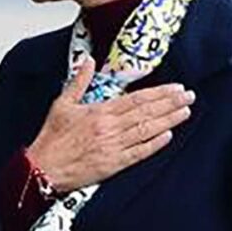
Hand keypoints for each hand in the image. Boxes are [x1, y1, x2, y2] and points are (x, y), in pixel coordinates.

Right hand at [26, 60, 194, 194]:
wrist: (42, 169)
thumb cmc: (51, 138)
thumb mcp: (62, 104)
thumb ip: (78, 81)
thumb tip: (89, 61)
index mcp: (99, 112)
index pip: (136, 99)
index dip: (159, 93)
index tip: (175, 87)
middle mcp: (110, 128)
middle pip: (146, 112)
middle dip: (171, 103)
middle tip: (189, 96)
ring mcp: (113, 147)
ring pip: (147, 130)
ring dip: (169, 120)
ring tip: (185, 112)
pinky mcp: (113, 165)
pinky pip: (139, 153)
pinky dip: (154, 144)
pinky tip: (168, 136)